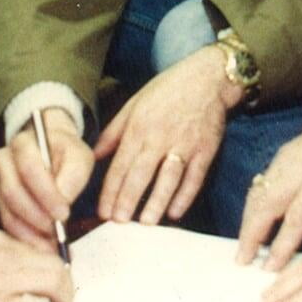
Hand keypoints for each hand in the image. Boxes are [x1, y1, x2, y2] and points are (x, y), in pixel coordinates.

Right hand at [0, 108, 92, 250]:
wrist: (53, 154)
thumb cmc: (67, 154)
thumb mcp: (79, 157)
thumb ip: (73, 175)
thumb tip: (63, 200)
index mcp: (23, 143)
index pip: (29, 168)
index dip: (46, 193)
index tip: (64, 213)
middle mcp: (4, 161)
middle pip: (12, 192)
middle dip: (36, 215)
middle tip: (57, 231)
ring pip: (7, 211)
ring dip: (30, 231)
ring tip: (51, 242)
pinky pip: (8, 223)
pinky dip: (25, 237)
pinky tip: (42, 244)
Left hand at [94, 45, 240, 225]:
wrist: (207, 78)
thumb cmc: (167, 90)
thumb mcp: (134, 105)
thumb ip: (113, 132)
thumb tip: (94, 155)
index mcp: (139, 127)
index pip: (120, 165)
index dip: (110, 190)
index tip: (103, 211)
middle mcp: (160, 137)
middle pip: (141, 175)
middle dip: (128, 201)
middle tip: (118, 223)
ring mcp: (184, 145)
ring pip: (168, 179)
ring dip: (156, 202)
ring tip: (146, 222)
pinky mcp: (205, 150)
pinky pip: (194, 178)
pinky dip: (185, 196)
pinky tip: (175, 212)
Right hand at [236, 81, 301, 269]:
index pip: (298, 216)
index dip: (282, 243)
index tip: (270, 268)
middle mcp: (300, 166)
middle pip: (267, 203)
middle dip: (251, 234)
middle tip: (242, 261)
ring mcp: (286, 158)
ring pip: (258, 193)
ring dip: (247, 221)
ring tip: (242, 248)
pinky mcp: (281, 154)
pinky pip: (261, 183)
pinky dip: (253, 205)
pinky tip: (251, 223)